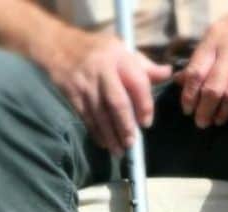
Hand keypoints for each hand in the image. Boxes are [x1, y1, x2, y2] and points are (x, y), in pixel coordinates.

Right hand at [44, 31, 171, 154]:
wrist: (58, 45)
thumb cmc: (99, 50)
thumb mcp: (123, 49)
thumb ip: (145, 66)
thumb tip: (168, 73)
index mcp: (119, 58)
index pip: (137, 83)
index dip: (144, 105)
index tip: (146, 123)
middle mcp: (102, 70)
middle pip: (116, 102)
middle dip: (125, 125)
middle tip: (132, 142)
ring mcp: (85, 83)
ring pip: (100, 114)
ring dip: (110, 135)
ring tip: (120, 151)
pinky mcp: (72, 94)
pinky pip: (86, 116)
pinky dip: (95, 132)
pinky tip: (104, 143)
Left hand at [176, 0, 227, 127]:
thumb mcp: (216, 33)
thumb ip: (199, 57)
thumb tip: (179, 80)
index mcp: (214, 40)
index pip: (196, 73)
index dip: (189, 95)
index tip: (187, 109)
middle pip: (213, 88)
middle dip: (204, 110)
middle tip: (201, 123)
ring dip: (223, 113)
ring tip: (218, 121)